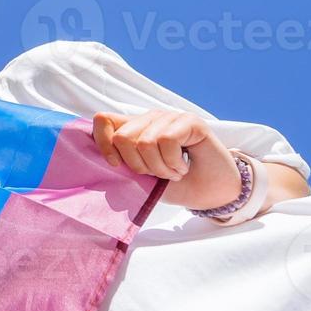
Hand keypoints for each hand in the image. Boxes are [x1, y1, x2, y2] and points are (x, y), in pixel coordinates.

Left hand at [91, 109, 243, 210]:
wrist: (213, 194)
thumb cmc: (178, 186)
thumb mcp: (144, 179)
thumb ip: (123, 166)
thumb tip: (97, 162)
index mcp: (135, 130)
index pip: (102, 120)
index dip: (102, 143)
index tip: (116, 165)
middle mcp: (150, 119)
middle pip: (122, 137)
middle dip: (138, 166)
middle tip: (157, 174)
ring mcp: (170, 117)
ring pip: (144, 141)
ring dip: (160, 168)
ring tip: (173, 173)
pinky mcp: (190, 120)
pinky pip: (166, 140)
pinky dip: (173, 162)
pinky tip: (183, 167)